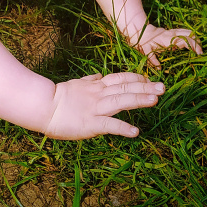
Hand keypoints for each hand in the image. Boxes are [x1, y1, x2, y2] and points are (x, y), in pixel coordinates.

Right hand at [44, 72, 164, 139]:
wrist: (42, 105)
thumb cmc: (58, 96)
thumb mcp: (76, 83)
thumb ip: (89, 80)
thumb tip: (98, 75)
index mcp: (95, 86)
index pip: (119, 78)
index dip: (135, 77)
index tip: (149, 77)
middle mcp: (98, 94)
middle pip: (125, 88)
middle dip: (145, 86)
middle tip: (164, 86)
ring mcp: (95, 108)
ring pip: (121, 102)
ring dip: (139, 100)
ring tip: (156, 100)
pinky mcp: (90, 123)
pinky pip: (109, 125)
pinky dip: (123, 127)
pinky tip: (135, 131)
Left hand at [128, 25, 201, 68]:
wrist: (140, 31)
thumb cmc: (143, 42)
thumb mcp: (146, 51)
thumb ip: (152, 60)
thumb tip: (159, 69)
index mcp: (168, 39)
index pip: (185, 40)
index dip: (193, 45)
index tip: (199, 53)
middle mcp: (172, 34)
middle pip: (190, 34)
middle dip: (198, 42)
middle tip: (201, 53)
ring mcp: (174, 31)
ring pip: (189, 31)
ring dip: (196, 39)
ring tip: (199, 49)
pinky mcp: (174, 31)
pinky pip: (185, 32)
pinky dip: (191, 37)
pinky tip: (194, 45)